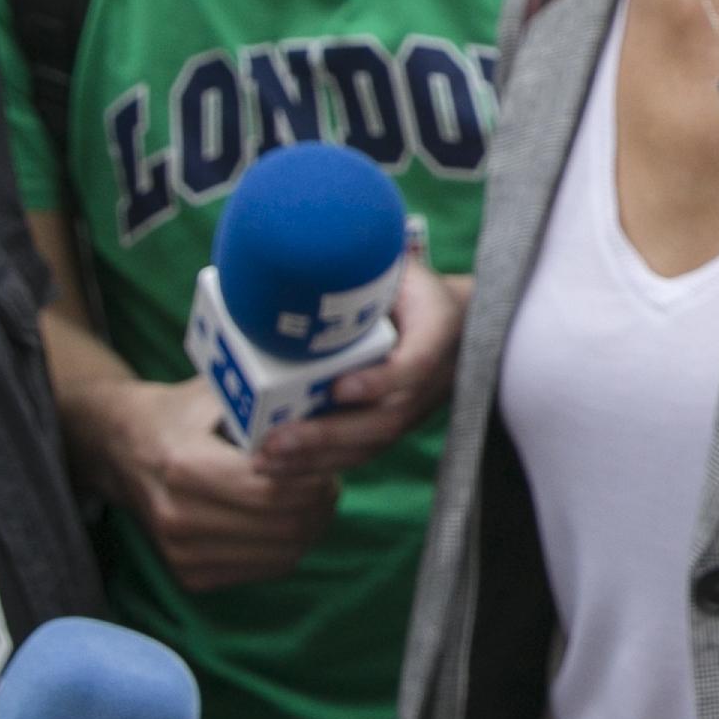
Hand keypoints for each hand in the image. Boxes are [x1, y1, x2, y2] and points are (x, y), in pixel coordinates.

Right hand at [88, 371, 339, 590]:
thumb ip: (264, 404)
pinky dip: (289, 547)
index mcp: (184, 466)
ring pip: (282, 554)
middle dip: (320, 504)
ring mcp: (180, 553)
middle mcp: (178, 516)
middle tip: (330, 481)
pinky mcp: (188, 575)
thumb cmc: (179, 414)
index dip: (313, 478)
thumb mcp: (214, 393)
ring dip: (312, 528)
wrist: (120, 450)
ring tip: (314, 499)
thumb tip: (328, 412)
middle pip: (282, 525)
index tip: (327, 462)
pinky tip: (287, 519)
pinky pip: (265, 570)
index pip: (272, 490)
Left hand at [253, 262, 466, 481]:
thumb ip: (361, 264)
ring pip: (370, 443)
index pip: (420, 361)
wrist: (454, 315)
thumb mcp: (395, 263)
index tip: (342, 387)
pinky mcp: (393, 424)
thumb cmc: (411, 284)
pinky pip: (359, 452)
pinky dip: (318, 463)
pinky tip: (277, 465)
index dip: (382, 380)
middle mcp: (433, 378)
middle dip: (329, 432)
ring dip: (316, 456)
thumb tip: (296, 253)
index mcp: (439, 327)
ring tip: (265, 458)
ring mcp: (414, 407)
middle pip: (387, 418)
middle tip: (277, 438)